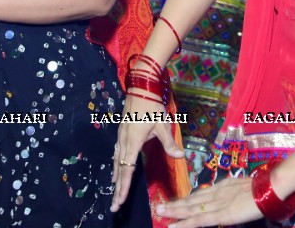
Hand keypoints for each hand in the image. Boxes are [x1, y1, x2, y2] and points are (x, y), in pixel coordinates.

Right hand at [110, 95, 185, 212]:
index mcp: (133, 143)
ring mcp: (120, 137)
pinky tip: (116, 169)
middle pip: (119, 170)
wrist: (140, 89)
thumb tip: (180, 156)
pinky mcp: (121, 133)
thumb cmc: (152, 106)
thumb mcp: (162, 125)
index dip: (124, 186)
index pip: (127, 169)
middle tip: (114, 205)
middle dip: (117, 188)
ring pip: (115, 162)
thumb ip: (169, 143)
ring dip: (115, 178)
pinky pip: (116, 154)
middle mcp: (123, 142)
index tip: (120, 200)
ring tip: (115, 191)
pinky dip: (115, 165)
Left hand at [152, 175, 262, 227]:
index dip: (187, 199)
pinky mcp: (220, 215)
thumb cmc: (263, 187)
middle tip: (159, 207)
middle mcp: (216, 193)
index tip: (176, 202)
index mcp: (223, 187)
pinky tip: (172, 226)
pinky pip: (198, 221)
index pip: (201, 194)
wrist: (270, 187)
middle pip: (192, 200)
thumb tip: (232, 198)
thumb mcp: (246, 187)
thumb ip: (235, 192)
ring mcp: (217, 204)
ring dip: (174, 211)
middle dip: (175, 204)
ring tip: (159, 213)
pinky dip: (183, 224)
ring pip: (190, 209)